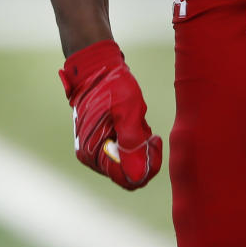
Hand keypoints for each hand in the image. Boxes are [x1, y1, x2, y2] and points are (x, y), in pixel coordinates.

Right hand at [59, 39, 162, 189]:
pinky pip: (124, 151)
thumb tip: (139, 173)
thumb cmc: (111, 85)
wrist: (97, 68)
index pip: (127, 178)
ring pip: (128, 161)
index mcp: (93, 152)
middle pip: (128, 172)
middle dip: (143, 154)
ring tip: (138, 120)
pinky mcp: (101, 141)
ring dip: (138, 144)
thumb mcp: (128, 109)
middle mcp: (91, 156)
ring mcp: (95, 149)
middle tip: (150, 131)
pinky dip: (133, 139)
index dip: (147, 166)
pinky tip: (133, 121)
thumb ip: (132, 141)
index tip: (154, 141)